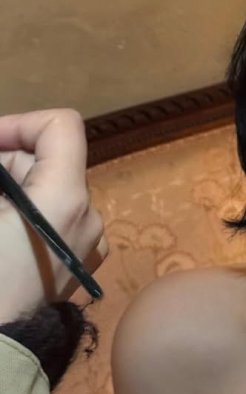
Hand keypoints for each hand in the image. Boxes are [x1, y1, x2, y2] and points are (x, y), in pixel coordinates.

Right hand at [0, 109, 108, 322]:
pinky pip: (54, 224)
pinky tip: (2, 238)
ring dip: (11, 195)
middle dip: (3, 165)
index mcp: (65, 198)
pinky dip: (26, 219)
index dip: (17, 124)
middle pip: (48, 161)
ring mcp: (89, 245)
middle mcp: (88, 216)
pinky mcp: (79, 269)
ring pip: (48, 194)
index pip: (60, 126)